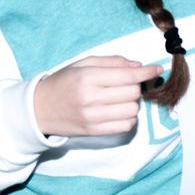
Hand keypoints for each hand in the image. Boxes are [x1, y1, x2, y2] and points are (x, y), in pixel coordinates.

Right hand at [33, 56, 162, 136]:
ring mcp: (92, 117)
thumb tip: (138, 65)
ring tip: (119, 98)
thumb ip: (112, 62)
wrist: (37, 109)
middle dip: (135, 86)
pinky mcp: (94, 131)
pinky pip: (125, 126)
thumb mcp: (83, 64)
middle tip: (125, 84)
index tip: (158, 69)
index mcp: (88, 78)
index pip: (128, 76)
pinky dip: (128, 118)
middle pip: (133, 93)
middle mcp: (91, 98)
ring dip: (132, 103)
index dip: (147, 72)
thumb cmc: (63, 83)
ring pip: (132, 110)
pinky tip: (118, 111)